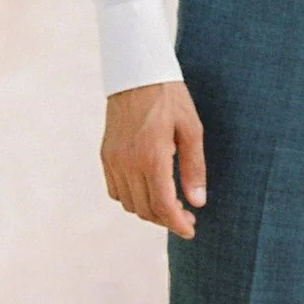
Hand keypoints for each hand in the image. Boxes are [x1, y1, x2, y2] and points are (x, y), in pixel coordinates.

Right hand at [101, 80, 206, 238]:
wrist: (136, 73)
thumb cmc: (170, 98)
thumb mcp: (192, 129)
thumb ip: (194, 168)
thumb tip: (198, 202)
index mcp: (152, 157)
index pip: (163, 207)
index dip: (178, 224)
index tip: (191, 230)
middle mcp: (128, 163)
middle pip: (146, 210)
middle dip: (167, 220)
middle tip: (187, 216)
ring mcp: (113, 160)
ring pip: (129, 204)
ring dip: (149, 211)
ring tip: (170, 204)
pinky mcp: (106, 155)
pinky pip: (115, 190)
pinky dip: (132, 198)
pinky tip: (149, 190)